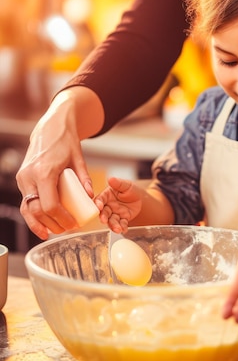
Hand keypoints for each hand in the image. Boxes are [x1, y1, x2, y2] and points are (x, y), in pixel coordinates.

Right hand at [16, 88, 103, 239]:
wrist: (50, 127)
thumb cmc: (65, 141)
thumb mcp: (79, 158)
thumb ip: (84, 178)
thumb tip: (91, 198)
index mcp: (44, 171)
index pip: (50, 204)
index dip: (61, 218)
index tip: (73, 224)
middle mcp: (29, 176)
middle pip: (37, 210)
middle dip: (52, 224)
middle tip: (66, 230)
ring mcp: (23, 177)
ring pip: (27, 209)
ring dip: (39, 223)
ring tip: (52, 232)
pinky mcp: (22, 179)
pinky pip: (25, 202)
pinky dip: (32, 215)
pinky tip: (42, 225)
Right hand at [95, 177, 142, 232]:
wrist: (141, 199)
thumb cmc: (131, 189)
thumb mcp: (126, 185)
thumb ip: (118, 183)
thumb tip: (110, 178)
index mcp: (107, 195)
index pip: (100, 199)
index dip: (98, 203)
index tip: (98, 206)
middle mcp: (109, 205)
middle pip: (104, 212)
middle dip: (103, 217)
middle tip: (104, 220)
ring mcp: (115, 213)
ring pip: (111, 220)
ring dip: (113, 225)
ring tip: (117, 229)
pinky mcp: (122, 219)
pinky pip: (121, 224)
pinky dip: (122, 227)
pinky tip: (124, 230)